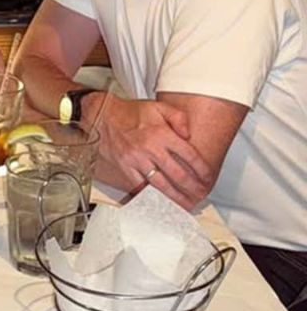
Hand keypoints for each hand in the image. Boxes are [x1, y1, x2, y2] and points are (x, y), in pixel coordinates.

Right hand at [88, 93, 212, 208]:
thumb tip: (189, 134)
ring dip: (175, 197)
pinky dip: (151, 196)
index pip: (188, 155)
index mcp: (161, 133)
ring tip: (185, 204)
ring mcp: (137, 160)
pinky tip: (160, 202)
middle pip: (177, 174)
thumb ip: (178, 118)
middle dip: (192, 187)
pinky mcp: (125, 167)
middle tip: (201, 194)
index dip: (201, 169)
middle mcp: (150, 148)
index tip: (207, 177)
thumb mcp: (158, 107)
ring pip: (160, 184)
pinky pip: (140, 185)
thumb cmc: (130, 113)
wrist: (102, 116)